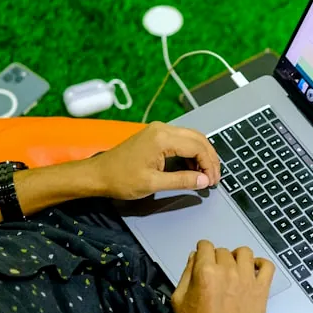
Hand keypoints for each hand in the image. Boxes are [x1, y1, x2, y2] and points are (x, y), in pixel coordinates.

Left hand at [87, 122, 220, 199]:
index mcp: (162, 138)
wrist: (98, 174)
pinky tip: (192, 168)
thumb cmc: (121, 179)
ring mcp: (158, 130)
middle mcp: (163, 129)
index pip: (197, 147)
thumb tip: (205, 181)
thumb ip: (182, 181)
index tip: (213, 182)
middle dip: (210, 158)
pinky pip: (181, 140)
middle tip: (214, 178)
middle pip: (198, 139)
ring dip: (201, 155)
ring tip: (205, 175)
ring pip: (191, 138)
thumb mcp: (154, 184)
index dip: (210, 165)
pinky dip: (191, 152)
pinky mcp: (155, 135)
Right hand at [170, 241, 274, 312]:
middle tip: (217, 274)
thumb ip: (186, 274)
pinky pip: (267, 266)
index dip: (202, 252)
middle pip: (224, 251)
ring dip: (237, 258)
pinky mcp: (261, 291)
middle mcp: (228, 272)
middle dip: (218, 259)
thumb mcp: (179, 300)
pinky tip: (253, 272)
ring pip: (245, 253)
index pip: (205, 246)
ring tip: (234, 271)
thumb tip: (194, 257)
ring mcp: (247, 280)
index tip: (204, 258)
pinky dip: (261, 264)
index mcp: (206, 272)